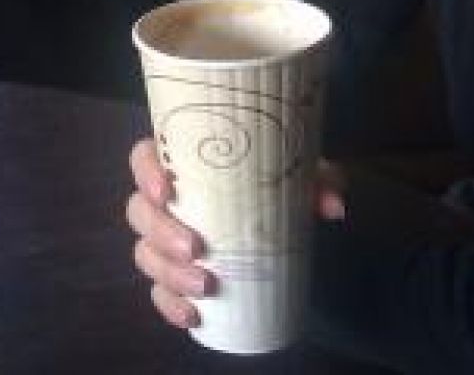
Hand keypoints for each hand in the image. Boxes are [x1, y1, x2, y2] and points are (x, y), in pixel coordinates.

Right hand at [124, 137, 345, 330]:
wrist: (283, 220)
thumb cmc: (277, 185)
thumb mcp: (298, 177)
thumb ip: (318, 182)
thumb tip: (334, 204)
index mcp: (183, 165)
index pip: (144, 158)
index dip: (145, 172)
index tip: (166, 190)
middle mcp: (167, 202)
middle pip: (139, 212)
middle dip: (162, 233)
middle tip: (195, 248)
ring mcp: (165, 241)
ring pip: (145, 254)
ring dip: (168, 273)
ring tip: (204, 286)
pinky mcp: (173, 275)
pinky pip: (158, 291)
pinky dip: (170, 305)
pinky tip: (192, 315)